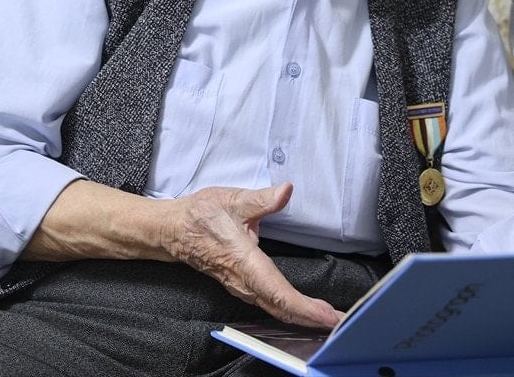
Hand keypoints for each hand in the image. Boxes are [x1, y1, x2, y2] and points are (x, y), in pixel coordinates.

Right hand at [161, 182, 343, 328]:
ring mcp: (241, 286)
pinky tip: (303, 312)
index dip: (304, 308)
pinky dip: (288, 311)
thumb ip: (262, 199)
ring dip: (301, 317)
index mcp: (244, 261)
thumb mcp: (233, 200)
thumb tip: (286, 191)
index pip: (278, 292)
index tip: (326, 315)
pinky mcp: (241, 286)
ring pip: (274, 309)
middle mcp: (243, 280)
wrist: (173, 230)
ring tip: (328, 319)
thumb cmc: (201, 215)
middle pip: (280, 308)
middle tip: (340, 322)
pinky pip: (268, 304)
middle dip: (310, 318)